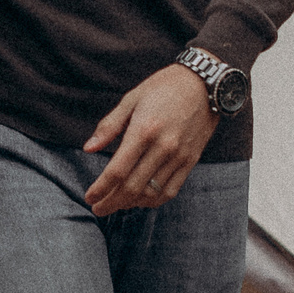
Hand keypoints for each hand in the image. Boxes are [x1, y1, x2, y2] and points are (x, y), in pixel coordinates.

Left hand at [82, 63, 213, 214]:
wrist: (204, 83)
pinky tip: (141, 200)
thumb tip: (88, 148)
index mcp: (144, 130)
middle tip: (98, 208)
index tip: (89, 197)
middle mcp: (163, 146)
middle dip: (111, 202)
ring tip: (116, 205)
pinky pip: (171, 190)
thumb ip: (109, 126)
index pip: (117, 170)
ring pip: (151, 193)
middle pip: (132, 187)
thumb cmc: (163, 87)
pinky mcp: (191, 160)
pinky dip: (153, 201)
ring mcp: (179, 156)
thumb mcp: (132, 99)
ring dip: (130, 204)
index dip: (101, 188)